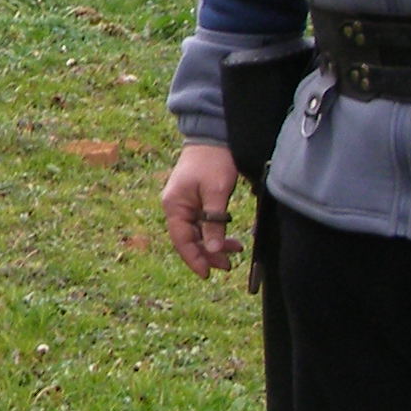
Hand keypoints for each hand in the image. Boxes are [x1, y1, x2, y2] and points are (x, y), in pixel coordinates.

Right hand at [161, 143, 244, 279]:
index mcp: (175, 205)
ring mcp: (185, 204)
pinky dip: (216, 232)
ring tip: (235, 250)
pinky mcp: (195, 201)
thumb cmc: (213, 161)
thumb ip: (215, 222)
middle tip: (228, 265)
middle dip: (207, 254)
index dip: (193, 259)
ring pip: (198, 233)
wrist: (213, 136)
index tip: (207, 274)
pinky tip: (230, 238)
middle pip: (189, 239)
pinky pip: (203, 223)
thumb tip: (212, 250)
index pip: (181, 240)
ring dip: (214, 244)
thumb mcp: (217, 192)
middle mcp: (176, 207)